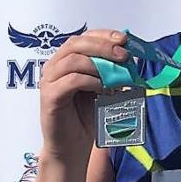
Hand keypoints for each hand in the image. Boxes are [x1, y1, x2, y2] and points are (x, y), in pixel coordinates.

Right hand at [39, 30, 129, 164]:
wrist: (73, 145)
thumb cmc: (89, 116)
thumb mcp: (105, 88)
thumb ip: (113, 72)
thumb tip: (131, 58)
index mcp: (66, 60)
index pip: (83, 38)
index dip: (104, 35)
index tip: (124, 39)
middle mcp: (54, 67)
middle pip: (76, 44)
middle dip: (103, 46)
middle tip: (124, 55)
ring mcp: (49, 81)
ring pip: (73, 60)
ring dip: (99, 65)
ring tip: (116, 77)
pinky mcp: (50, 97)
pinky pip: (72, 80)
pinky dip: (92, 81)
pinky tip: (104, 89)